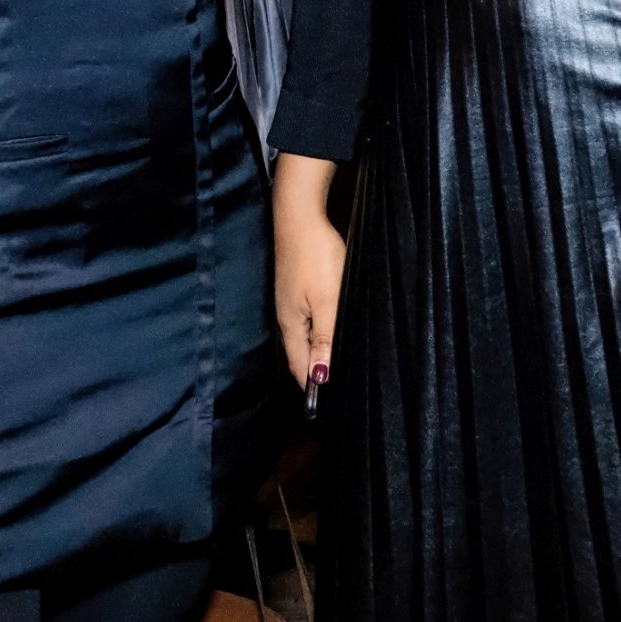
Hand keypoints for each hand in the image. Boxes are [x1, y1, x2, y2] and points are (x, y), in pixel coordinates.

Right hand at [273, 153, 344, 390]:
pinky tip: (329, 331)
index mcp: (292, 326)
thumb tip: (319, 376)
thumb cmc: (315, 259)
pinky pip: (306, 320)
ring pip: (303, 337)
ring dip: (316, 353)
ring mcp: (289, 301)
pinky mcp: (295, 287)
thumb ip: (324, 338)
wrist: (299, 217)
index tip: (327, 404)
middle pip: (298, 354)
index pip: (300, 367)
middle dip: (313, 373)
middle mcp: (286, 317)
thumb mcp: (327, 301)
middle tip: (334, 389)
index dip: (312, 386)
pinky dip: (317, 333)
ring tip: (333, 366)